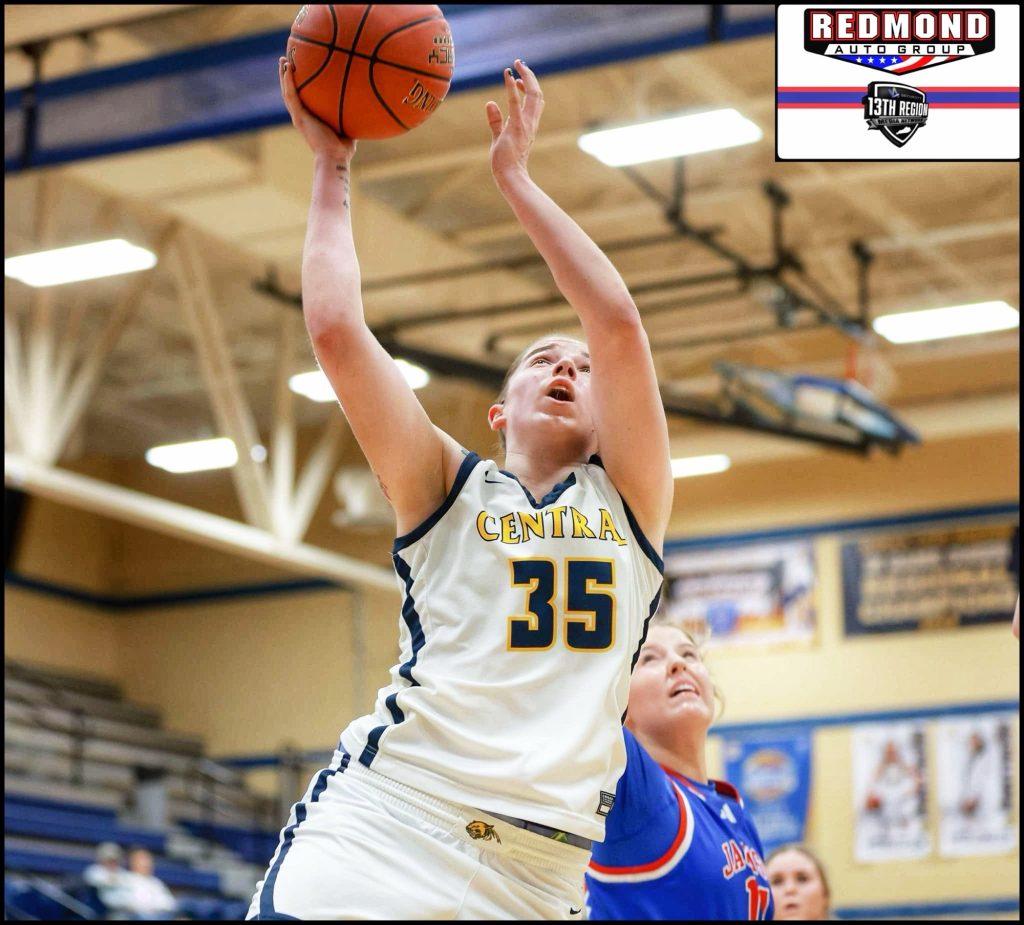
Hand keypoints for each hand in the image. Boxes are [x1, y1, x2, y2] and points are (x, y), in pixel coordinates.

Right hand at [279, 56, 355, 162]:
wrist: (334, 158)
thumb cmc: (343, 149)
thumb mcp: (348, 127)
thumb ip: (350, 116)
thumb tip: (364, 105)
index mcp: (310, 119)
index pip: (303, 99)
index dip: (300, 86)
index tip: (301, 71)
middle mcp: (302, 117)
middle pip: (292, 93)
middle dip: (288, 77)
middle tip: (287, 61)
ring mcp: (299, 117)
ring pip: (287, 92)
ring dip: (284, 76)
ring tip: (283, 60)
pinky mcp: (299, 117)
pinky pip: (291, 96)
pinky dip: (288, 82)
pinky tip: (287, 68)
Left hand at [485, 59, 543, 179]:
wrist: (510, 177)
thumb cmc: (505, 162)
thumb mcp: (499, 137)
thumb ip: (495, 120)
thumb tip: (490, 103)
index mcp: (529, 125)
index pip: (534, 101)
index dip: (529, 86)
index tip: (518, 78)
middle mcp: (531, 123)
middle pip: (537, 94)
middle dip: (530, 76)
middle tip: (520, 63)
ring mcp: (525, 125)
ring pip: (533, 95)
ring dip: (527, 77)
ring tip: (518, 63)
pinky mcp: (516, 128)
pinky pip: (515, 103)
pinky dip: (512, 87)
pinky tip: (508, 74)